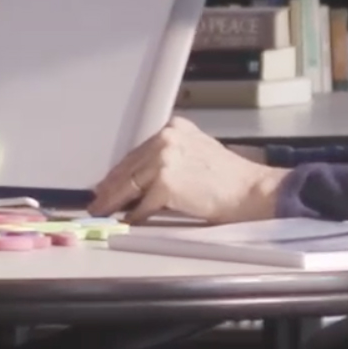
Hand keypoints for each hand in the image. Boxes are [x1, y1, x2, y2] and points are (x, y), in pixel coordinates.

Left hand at [90, 118, 288, 224]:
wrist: (250, 190)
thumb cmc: (229, 177)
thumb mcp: (196, 152)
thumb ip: (168, 158)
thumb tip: (139, 178)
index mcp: (174, 128)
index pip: (137, 152)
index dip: (120, 170)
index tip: (106, 182)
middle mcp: (167, 138)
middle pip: (129, 166)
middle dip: (110, 186)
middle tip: (97, 200)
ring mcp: (165, 159)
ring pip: (130, 184)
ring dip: (114, 200)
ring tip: (103, 211)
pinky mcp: (166, 183)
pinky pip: (143, 203)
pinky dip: (134, 214)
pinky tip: (128, 220)